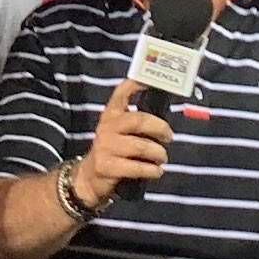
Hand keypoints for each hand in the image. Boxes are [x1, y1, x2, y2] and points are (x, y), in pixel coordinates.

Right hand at [72, 78, 174, 209]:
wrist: (89, 177)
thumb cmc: (113, 150)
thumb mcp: (119, 131)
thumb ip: (136, 122)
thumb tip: (165, 120)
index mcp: (111, 114)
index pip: (122, 92)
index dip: (136, 84)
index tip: (150, 81)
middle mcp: (107, 127)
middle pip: (139, 120)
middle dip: (160, 128)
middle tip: (169, 136)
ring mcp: (105, 146)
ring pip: (141, 146)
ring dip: (158, 153)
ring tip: (162, 158)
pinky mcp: (107, 166)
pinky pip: (137, 167)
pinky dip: (152, 170)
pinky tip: (156, 171)